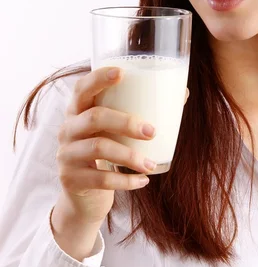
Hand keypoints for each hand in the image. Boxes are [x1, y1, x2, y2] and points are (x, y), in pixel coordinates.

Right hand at [55, 66, 160, 224]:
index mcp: (79, 109)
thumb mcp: (115, 129)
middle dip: (126, 122)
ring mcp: (67, 154)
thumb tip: (182, 92)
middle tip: (152, 132)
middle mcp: (68, 128)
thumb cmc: (107, 147)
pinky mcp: (71, 179)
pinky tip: (143, 181)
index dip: (99, 78)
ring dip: (130, 156)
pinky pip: (101, 179)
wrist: (83, 193)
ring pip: (98, 148)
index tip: (122, 73)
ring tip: (151, 164)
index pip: (82, 88)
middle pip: (94, 117)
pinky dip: (126, 181)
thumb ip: (140, 110)